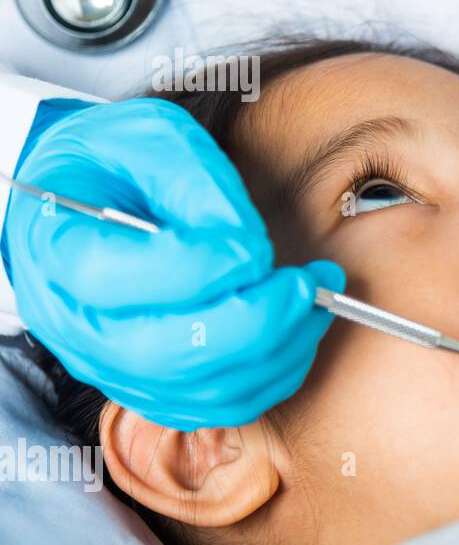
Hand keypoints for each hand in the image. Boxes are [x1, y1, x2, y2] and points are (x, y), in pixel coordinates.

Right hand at [4, 98, 343, 429]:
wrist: (89, 197)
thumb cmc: (113, 164)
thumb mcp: (146, 139)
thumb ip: (193, 183)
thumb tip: (246, 247)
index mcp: (56, 253)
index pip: (121, 282)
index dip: (201, 269)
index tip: (255, 246)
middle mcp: (77, 325)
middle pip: (169, 354)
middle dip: (258, 321)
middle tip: (308, 282)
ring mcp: (113, 365)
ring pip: (203, 390)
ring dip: (279, 349)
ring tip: (315, 298)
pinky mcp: (154, 386)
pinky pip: (221, 405)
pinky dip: (273, 374)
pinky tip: (299, 329)